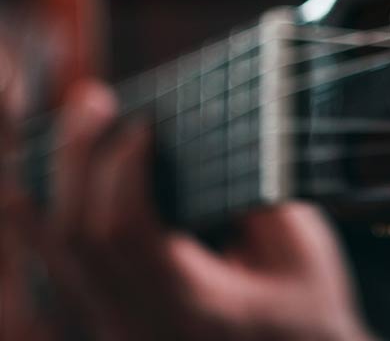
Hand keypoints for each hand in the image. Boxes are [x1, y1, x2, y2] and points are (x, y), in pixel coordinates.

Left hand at [1, 81, 373, 340]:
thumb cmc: (310, 310)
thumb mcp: (299, 247)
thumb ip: (251, 193)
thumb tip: (201, 136)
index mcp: (193, 308)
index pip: (127, 232)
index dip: (125, 167)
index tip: (145, 121)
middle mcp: (140, 328)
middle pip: (81, 239)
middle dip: (79, 159)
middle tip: (90, 99)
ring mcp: (119, 334)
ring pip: (57, 259)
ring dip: (53, 185)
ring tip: (60, 127)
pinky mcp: (113, 328)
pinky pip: (63, 274)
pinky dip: (52, 223)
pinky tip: (52, 183)